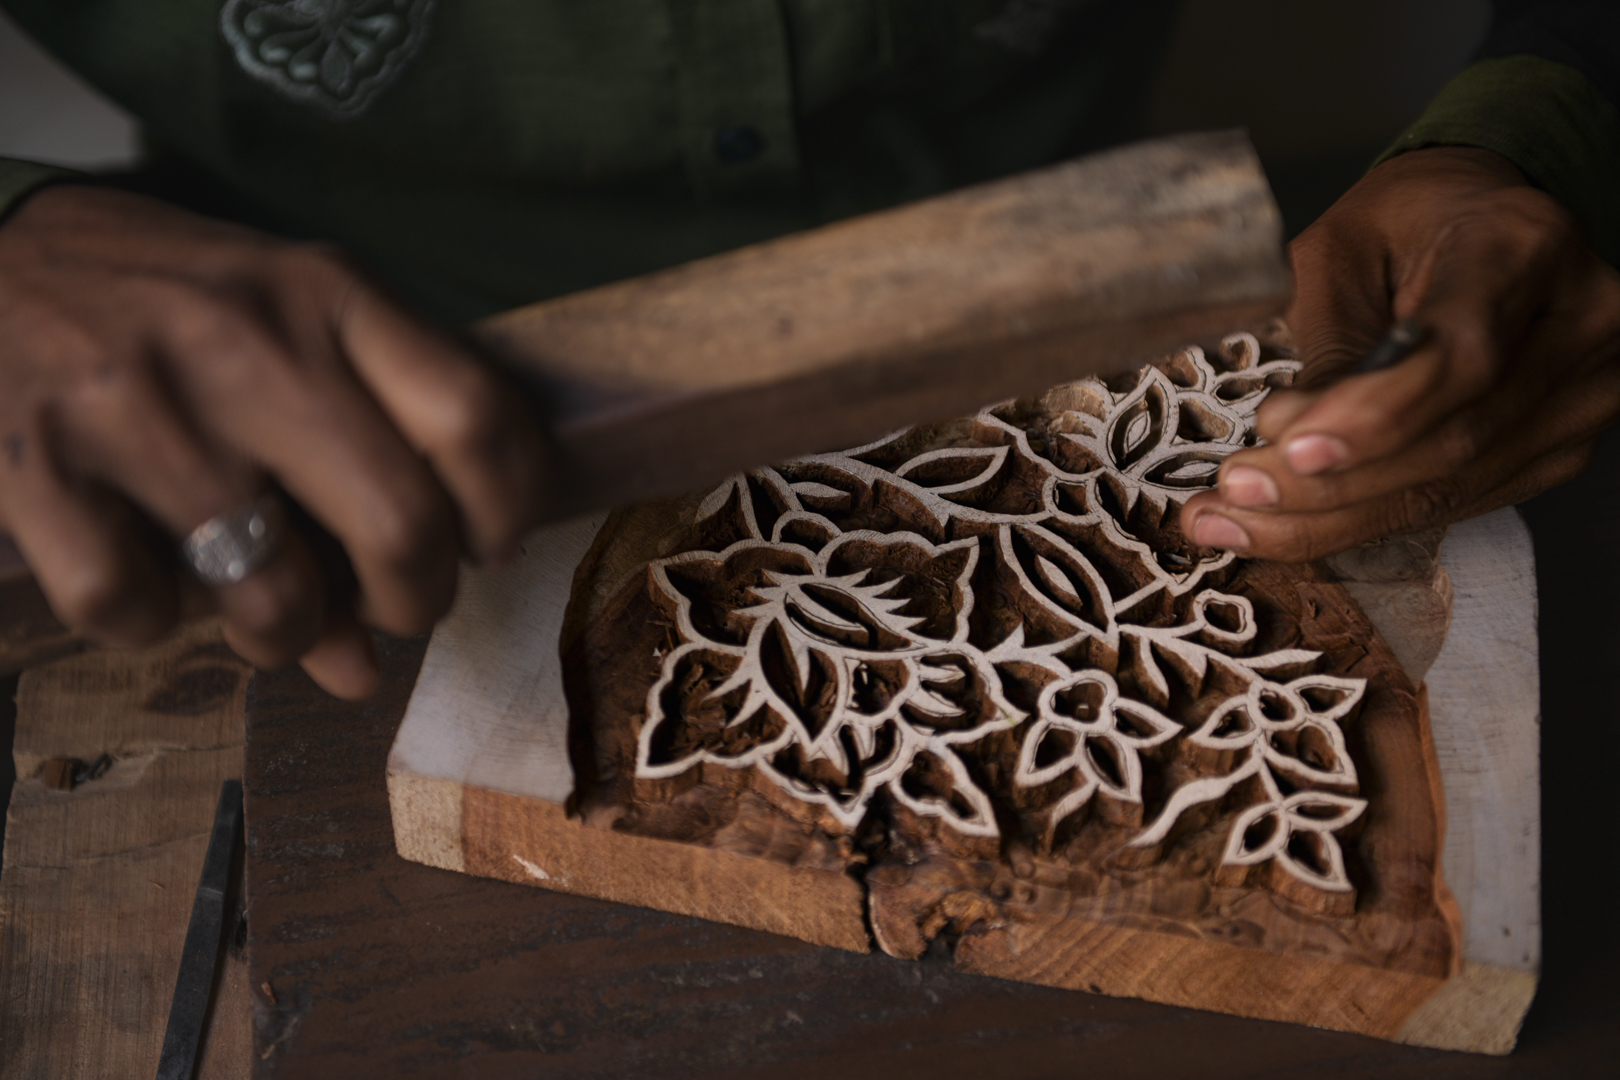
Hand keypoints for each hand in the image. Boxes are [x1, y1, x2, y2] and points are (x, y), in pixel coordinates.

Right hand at [0, 185, 546, 696]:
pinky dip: (147, 623)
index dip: (508, 509)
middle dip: (415, 602)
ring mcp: (139, 402)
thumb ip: (355, 465)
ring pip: (273, 597)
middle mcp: (246, 341)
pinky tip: (144, 579)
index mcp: (325, 295)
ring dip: (284, 634)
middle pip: (403, 523)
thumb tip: (361, 663)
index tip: (487, 546)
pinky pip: (132, 610)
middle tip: (396, 610)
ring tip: (267, 608)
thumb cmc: (163, 310)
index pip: (476, 416)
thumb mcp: (280, 336)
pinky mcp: (36, 461)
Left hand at [1180, 146, 1619, 560]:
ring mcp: (1580, 395)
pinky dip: (1361, 521)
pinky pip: (1454, 503)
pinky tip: (1286, 523)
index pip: (1461, 354)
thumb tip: (1287, 441)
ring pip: (1450, 488)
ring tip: (1233, 520)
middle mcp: (1578, 324)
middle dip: (1328, 482)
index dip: (1376, 415)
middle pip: (1453, 439)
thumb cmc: (1406, 222)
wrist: (1479, 223)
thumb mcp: (1342, 251)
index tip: (1287, 444)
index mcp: (1523, 247)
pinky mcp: (1557, 447)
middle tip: (1232, 493)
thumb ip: (1329, 342)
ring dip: (1330, 517)